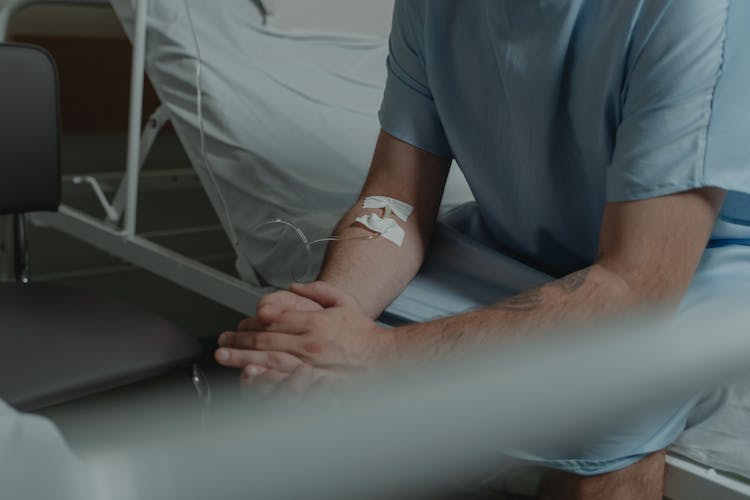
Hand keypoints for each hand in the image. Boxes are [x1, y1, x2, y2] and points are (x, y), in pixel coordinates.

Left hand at [232, 281, 395, 372]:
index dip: (253, 322)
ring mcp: (312, 366)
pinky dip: (265, 380)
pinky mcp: (314, 384)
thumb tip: (294, 286)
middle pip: (266, 341)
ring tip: (225, 357)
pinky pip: (284, 382)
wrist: (385, 359)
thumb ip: (319, 290)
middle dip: (239, 341)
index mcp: (315, 322)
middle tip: (221, 342)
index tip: (239, 324)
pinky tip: (249, 378)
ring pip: (269, 361)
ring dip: (243, 359)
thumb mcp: (344, 302)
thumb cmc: (363, 333)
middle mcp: (311, 344)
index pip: (275, 320)